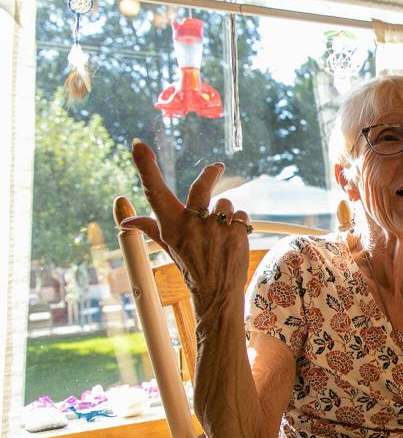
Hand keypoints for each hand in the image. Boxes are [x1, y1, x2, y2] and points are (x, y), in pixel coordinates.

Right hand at [120, 140, 249, 302]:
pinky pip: (240, 214)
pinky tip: (233, 239)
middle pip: (202, 185)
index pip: (154, 191)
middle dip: (211, 173)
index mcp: (171, 225)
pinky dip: (239, 224)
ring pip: (225, 202)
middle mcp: (191, 224)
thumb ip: (150, 229)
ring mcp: (215, 228)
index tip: (138, 144)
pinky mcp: (236, 232)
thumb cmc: (192, 267)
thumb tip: (125, 222)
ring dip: (225, 213)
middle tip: (217, 166)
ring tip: (221, 235)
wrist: (217, 292)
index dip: (145, 167)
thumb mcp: (169, 247)